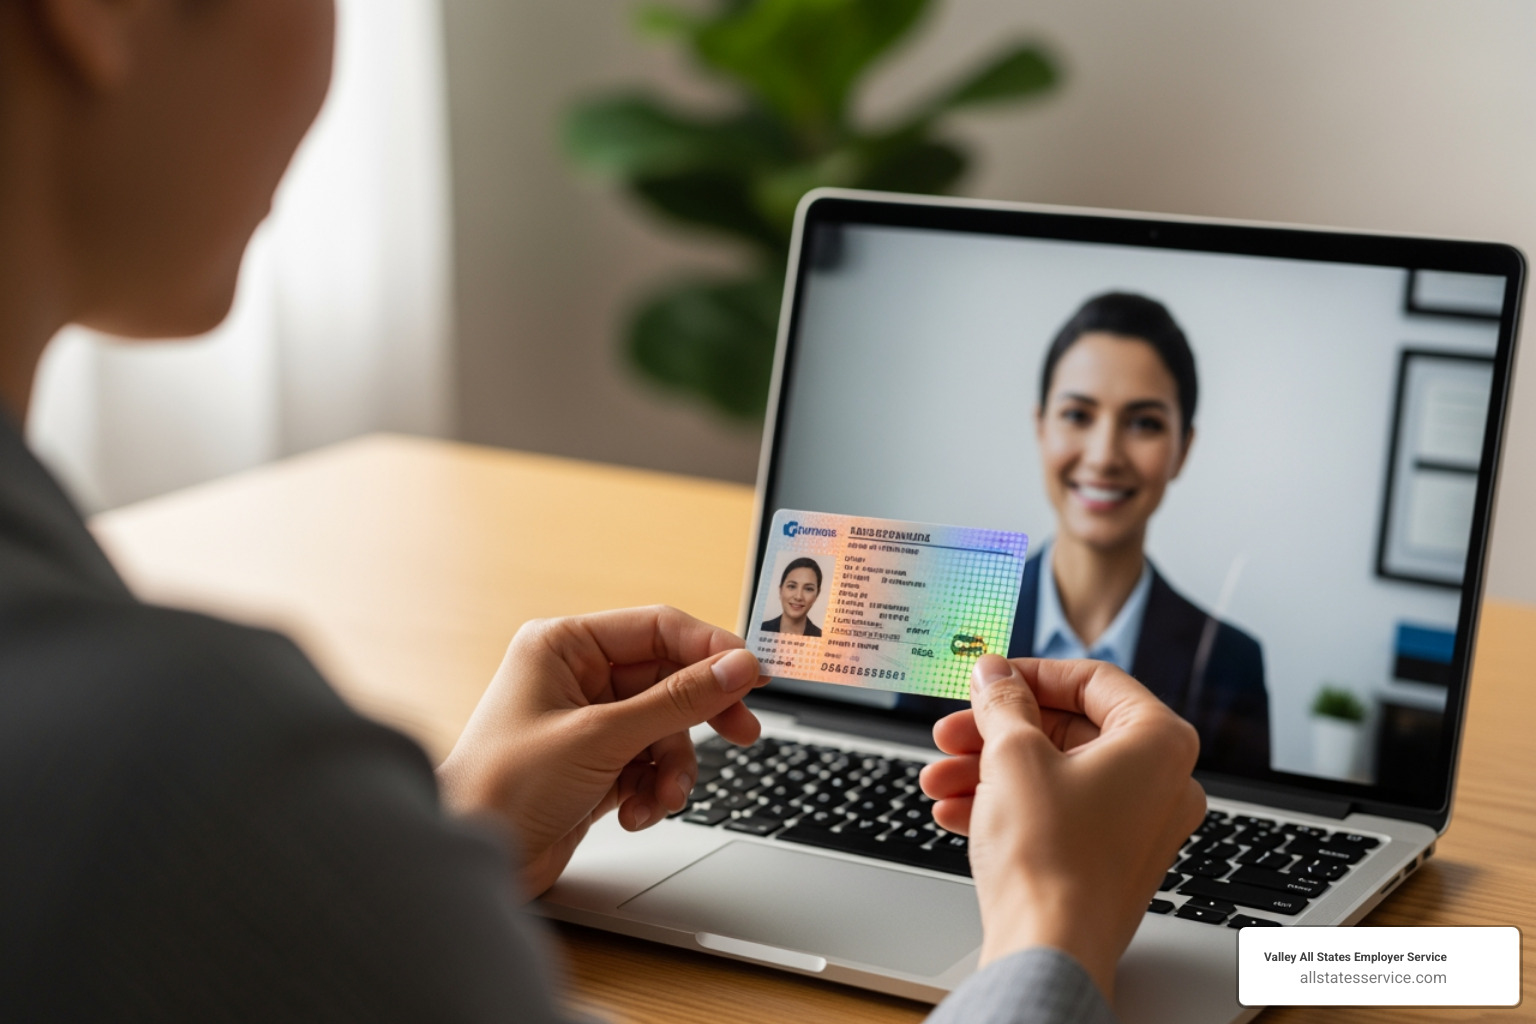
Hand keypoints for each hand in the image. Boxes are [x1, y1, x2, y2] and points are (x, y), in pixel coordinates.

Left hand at [436, 606, 767, 897]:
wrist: (472, 861)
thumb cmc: (505, 787)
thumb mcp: (603, 737)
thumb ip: (679, 701)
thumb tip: (737, 667)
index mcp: (565, 645)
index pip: (658, 627)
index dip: (711, 649)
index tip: (754, 675)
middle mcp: (576, 677)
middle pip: (669, 680)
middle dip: (699, 717)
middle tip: (743, 733)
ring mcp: (587, 722)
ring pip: (665, 728)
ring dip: (673, 766)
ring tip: (663, 797)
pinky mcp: (595, 765)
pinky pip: (649, 763)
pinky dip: (653, 788)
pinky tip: (635, 813)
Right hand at [919, 654, 1204, 1001]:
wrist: (1048, 946)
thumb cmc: (1050, 855)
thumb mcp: (1013, 754)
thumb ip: (1003, 701)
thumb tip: (995, 674)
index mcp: (1158, 742)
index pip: (1093, 680)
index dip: (1030, 673)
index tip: (990, 677)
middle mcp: (1161, 782)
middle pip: (1068, 729)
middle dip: (996, 731)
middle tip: (952, 730)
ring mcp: (1138, 824)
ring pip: (1054, 773)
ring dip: (988, 770)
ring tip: (939, 779)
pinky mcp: (1109, 859)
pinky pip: (1057, 812)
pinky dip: (1007, 805)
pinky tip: (956, 810)